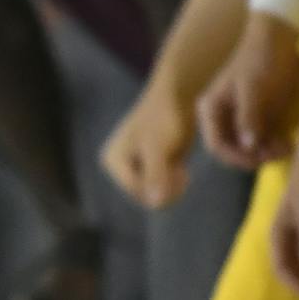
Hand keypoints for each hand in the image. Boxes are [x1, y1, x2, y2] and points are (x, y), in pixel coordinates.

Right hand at [101, 79, 194, 208]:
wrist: (179, 96)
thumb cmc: (165, 118)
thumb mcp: (159, 148)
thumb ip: (156, 175)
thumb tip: (155, 203)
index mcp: (114, 161)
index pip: (137, 191)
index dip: (161, 189)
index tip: (183, 176)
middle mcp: (120, 165)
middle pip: (143, 194)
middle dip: (164, 188)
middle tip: (184, 175)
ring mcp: (134, 165)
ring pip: (153, 191)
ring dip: (170, 185)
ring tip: (182, 171)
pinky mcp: (149, 163)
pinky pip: (159, 183)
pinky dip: (171, 180)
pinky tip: (181, 168)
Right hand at [197, 14, 298, 169]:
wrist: (279, 35)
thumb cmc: (263, 59)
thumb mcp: (255, 89)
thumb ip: (249, 118)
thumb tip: (248, 146)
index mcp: (211, 109)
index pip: (217, 145)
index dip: (237, 157)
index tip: (258, 159)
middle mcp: (221, 116)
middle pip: (232, 147)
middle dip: (254, 155)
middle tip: (279, 154)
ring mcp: (239, 115)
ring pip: (248, 144)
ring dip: (266, 151)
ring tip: (287, 148)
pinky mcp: (256, 113)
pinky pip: (261, 135)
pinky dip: (273, 142)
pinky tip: (287, 142)